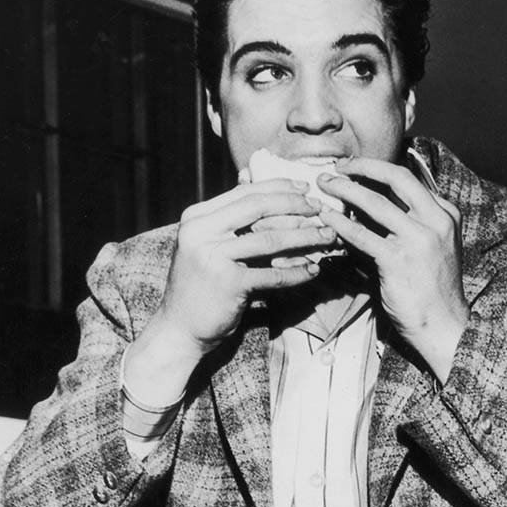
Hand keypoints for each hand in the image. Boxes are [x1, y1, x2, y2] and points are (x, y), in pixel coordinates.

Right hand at [126, 180, 338, 401]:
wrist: (179, 328)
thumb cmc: (200, 286)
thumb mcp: (206, 244)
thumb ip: (227, 218)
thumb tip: (250, 178)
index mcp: (197, 217)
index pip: (244, 193)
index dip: (279, 188)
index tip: (305, 188)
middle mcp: (201, 231)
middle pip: (258, 208)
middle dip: (295, 206)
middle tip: (322, 209)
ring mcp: (213, 257)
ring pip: (270, 239)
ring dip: (305, 238)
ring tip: (328, 237)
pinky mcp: (228, 284)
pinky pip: (272, 275)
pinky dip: (296, 273)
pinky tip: (313, 270)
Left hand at [316, 158, 468, 383]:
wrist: (444, 326)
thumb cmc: (433, 290)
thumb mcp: (433, 247)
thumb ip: (412, 223)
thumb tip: (374, 204)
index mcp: (446, 214)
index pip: (409, 179)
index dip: (378, 169)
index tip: (356, 167)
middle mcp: (436, 221)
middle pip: (396, 177)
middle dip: (362, 166)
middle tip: (337, 167)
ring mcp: (419, 239)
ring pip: (375, 202)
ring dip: (344, 189)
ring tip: (324, 185)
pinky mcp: (398, 260)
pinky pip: (362, 234)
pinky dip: (341, 223)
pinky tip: (326, 218)